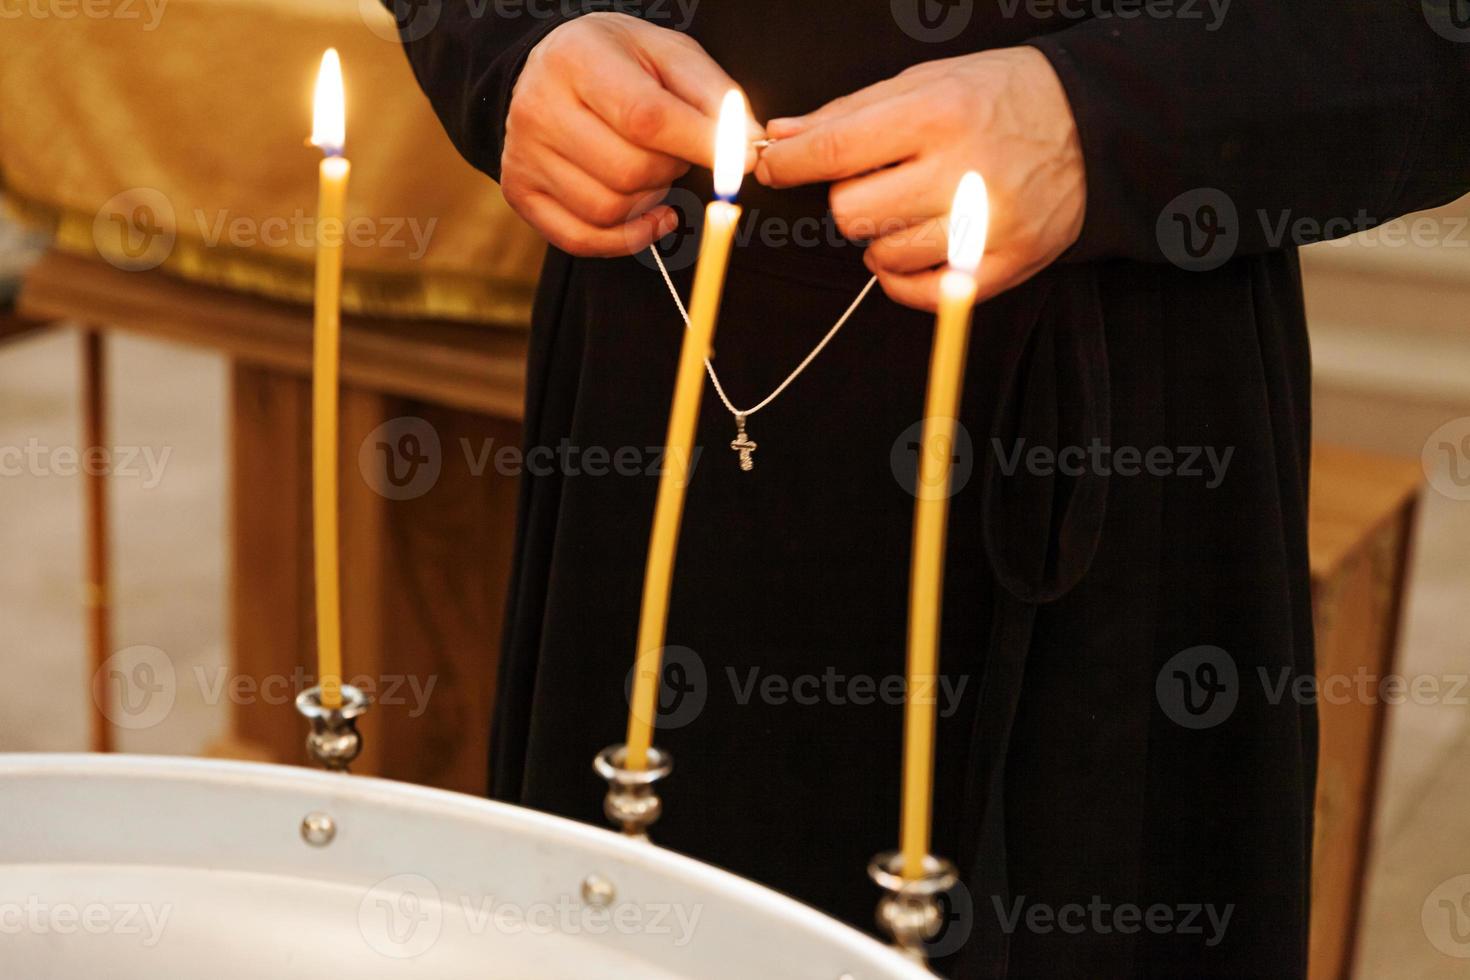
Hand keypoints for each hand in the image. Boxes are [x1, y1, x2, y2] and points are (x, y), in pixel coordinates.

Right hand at [504, 13, 759, 256]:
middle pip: (630, 172)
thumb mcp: (669, 55)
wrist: (551, 70)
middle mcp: (538, 107)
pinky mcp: (520, 192)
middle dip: (671, 169)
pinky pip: (583, 240)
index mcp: (577, 59)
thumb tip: (750, 147)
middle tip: (673, 149)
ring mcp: (523, 155)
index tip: (742, 159)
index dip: (701, 145)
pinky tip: (649, 215)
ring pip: (610, 210)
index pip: (646, 118)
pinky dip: (627, 238)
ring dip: (650, 201)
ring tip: (649, 168)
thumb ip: (714, 96)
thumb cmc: (620, 62)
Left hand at [755, 47, 1084, 311]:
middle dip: (849, 200)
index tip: (773, 167)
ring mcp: (986, 225)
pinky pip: (922, 292)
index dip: (789, 164)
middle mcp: (963, 171)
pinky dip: (904, 278)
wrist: (1091, 126)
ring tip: (909, 211)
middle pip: (851, 213)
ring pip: (882, 257)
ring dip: (879, 239)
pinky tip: (916, 249)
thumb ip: (849, 113)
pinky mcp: (1005, 264)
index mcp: (938, 115)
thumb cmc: (999, 98)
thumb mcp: (926, 82)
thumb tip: (781, 139)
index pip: (835, 151)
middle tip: (878, 183)